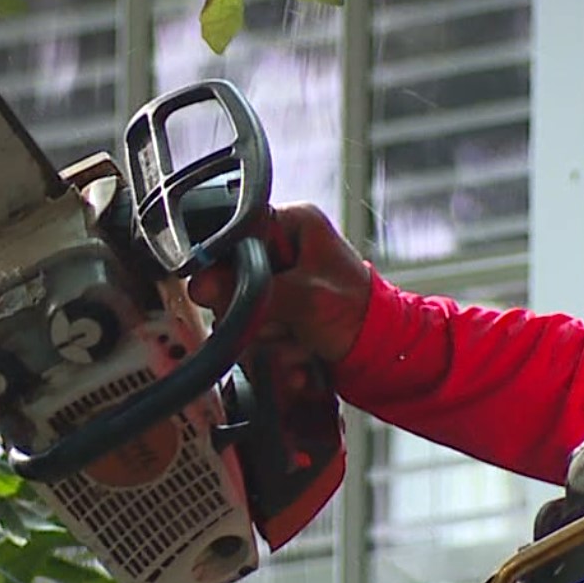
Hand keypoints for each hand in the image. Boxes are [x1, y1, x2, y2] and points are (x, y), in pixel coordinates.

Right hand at [188, 202, 371, 363]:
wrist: (382, 358)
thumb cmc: (361, 316)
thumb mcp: (306, 298)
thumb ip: (253, 292)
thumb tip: (201, 285)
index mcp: (292, 225)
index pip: (235, 237)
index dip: (230, 270)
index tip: (240, 297)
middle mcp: (282, 250)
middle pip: (231, 282)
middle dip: (259, 316)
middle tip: (287, 325)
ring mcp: (278, 285)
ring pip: (240, 315)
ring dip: (269, 339)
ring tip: (302, 342)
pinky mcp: (276, 314)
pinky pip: (253, 335)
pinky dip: (275, 352)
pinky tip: (301, 354)